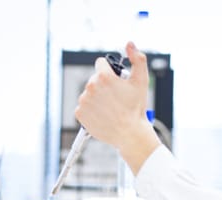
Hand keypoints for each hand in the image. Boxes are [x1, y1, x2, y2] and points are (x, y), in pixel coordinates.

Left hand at [75, 41, 160, 173]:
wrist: (130, 133)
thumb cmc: (136, 108)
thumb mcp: (141, 81)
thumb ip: (137, 59)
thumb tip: (130, 44)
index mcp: (103, 76)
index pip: (101, 64)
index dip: (111, 72)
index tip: (116, 82)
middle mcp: (90, 87)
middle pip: (95, 79)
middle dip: (104, 86)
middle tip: (116, 98)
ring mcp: (83, 101)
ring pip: (89, 93)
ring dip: (97, 98)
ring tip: (110, 108)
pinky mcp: (79, 114)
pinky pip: (83, 107)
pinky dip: (91, 110)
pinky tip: (103, 115)